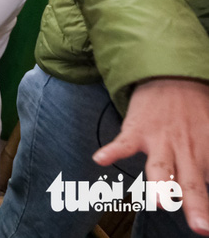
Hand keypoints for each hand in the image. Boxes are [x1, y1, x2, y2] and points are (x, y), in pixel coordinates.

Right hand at [94, 79, 208, 234]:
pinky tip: (101, 159)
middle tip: (200, 226)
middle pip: (190, 183)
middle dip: (195, 205)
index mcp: (206, 153)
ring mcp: (159, 141)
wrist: (172, 76)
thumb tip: (206, 179)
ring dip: (160, 184)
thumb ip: (206, 158)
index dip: (205, 208)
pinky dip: (111, 151)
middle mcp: (184, 151)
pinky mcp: (136, 131)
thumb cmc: (195, 110)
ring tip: (161, 202)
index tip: (206, 228)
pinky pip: (123, 143)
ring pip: (160, 167)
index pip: (204, 185)